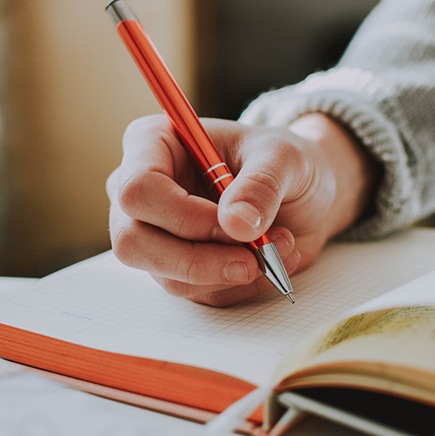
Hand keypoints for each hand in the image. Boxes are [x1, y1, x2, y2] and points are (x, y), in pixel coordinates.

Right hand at [107, 113, 378, 305]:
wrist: (301, 191)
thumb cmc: (282, 161)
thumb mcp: (284, 158)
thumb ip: (261, 185)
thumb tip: (236, 224)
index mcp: (153, 143)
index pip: (138, 188)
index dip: (183, 215)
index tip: (235, 224)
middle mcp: (144, 191)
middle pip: (133, 241)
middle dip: (199, 258)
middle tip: (254, 256)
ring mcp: (155, 232)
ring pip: (167, 275)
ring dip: (230, 271)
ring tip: (279, 245)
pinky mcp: (176, 266)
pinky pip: (197, 292)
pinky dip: (240, 284)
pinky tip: (270, 258)